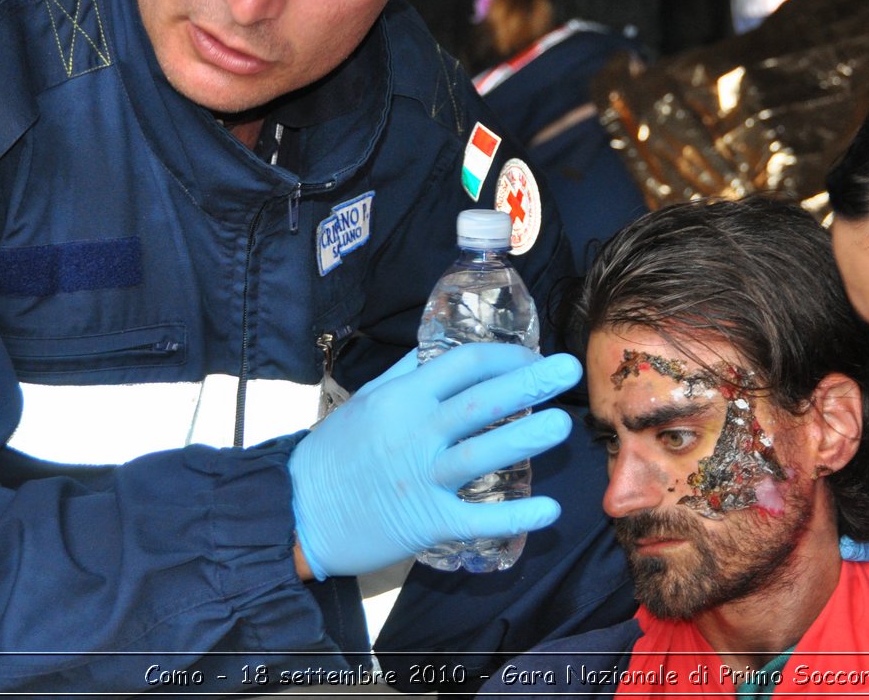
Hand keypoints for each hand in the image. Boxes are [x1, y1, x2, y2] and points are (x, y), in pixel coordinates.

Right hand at [289, 344, 581, 580]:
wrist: (299, 511)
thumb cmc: (335, 453)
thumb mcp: (365, 400)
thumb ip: (406, 374)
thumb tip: (442, 347)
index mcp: (403, 397)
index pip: (463, 363)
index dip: (504, 356)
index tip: (532, 357)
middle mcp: (414, 431)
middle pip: (481, 401)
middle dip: (530, 382)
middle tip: (569, 370)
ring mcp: (421, 477)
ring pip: (483, 452)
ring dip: (528, 438)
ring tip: (563, 425)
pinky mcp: (425, 521)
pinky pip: (477, 518)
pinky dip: (515, 515)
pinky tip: (549, 509)